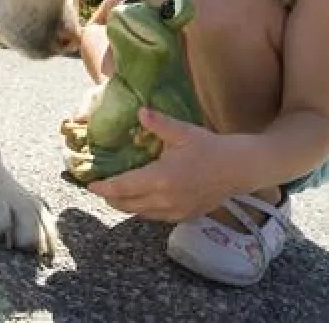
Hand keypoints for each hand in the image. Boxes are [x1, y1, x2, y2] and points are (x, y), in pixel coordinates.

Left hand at [87, 108, 246, 222]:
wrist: (238, 169)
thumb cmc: (210, 148)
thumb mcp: (183, 131)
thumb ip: (158, 123)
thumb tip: (139, 111)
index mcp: (161, 178)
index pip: (124, 187)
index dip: (104, 187)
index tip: (90, 185)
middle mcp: (165, 199)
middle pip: (127, 204)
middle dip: (111, 197)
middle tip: (100, 188)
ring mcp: (175, 211)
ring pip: (140, 213)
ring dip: (126, 205)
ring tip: (116, 194)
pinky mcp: (184, 216)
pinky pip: (155, 217)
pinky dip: (143, 209)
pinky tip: (141, 200)